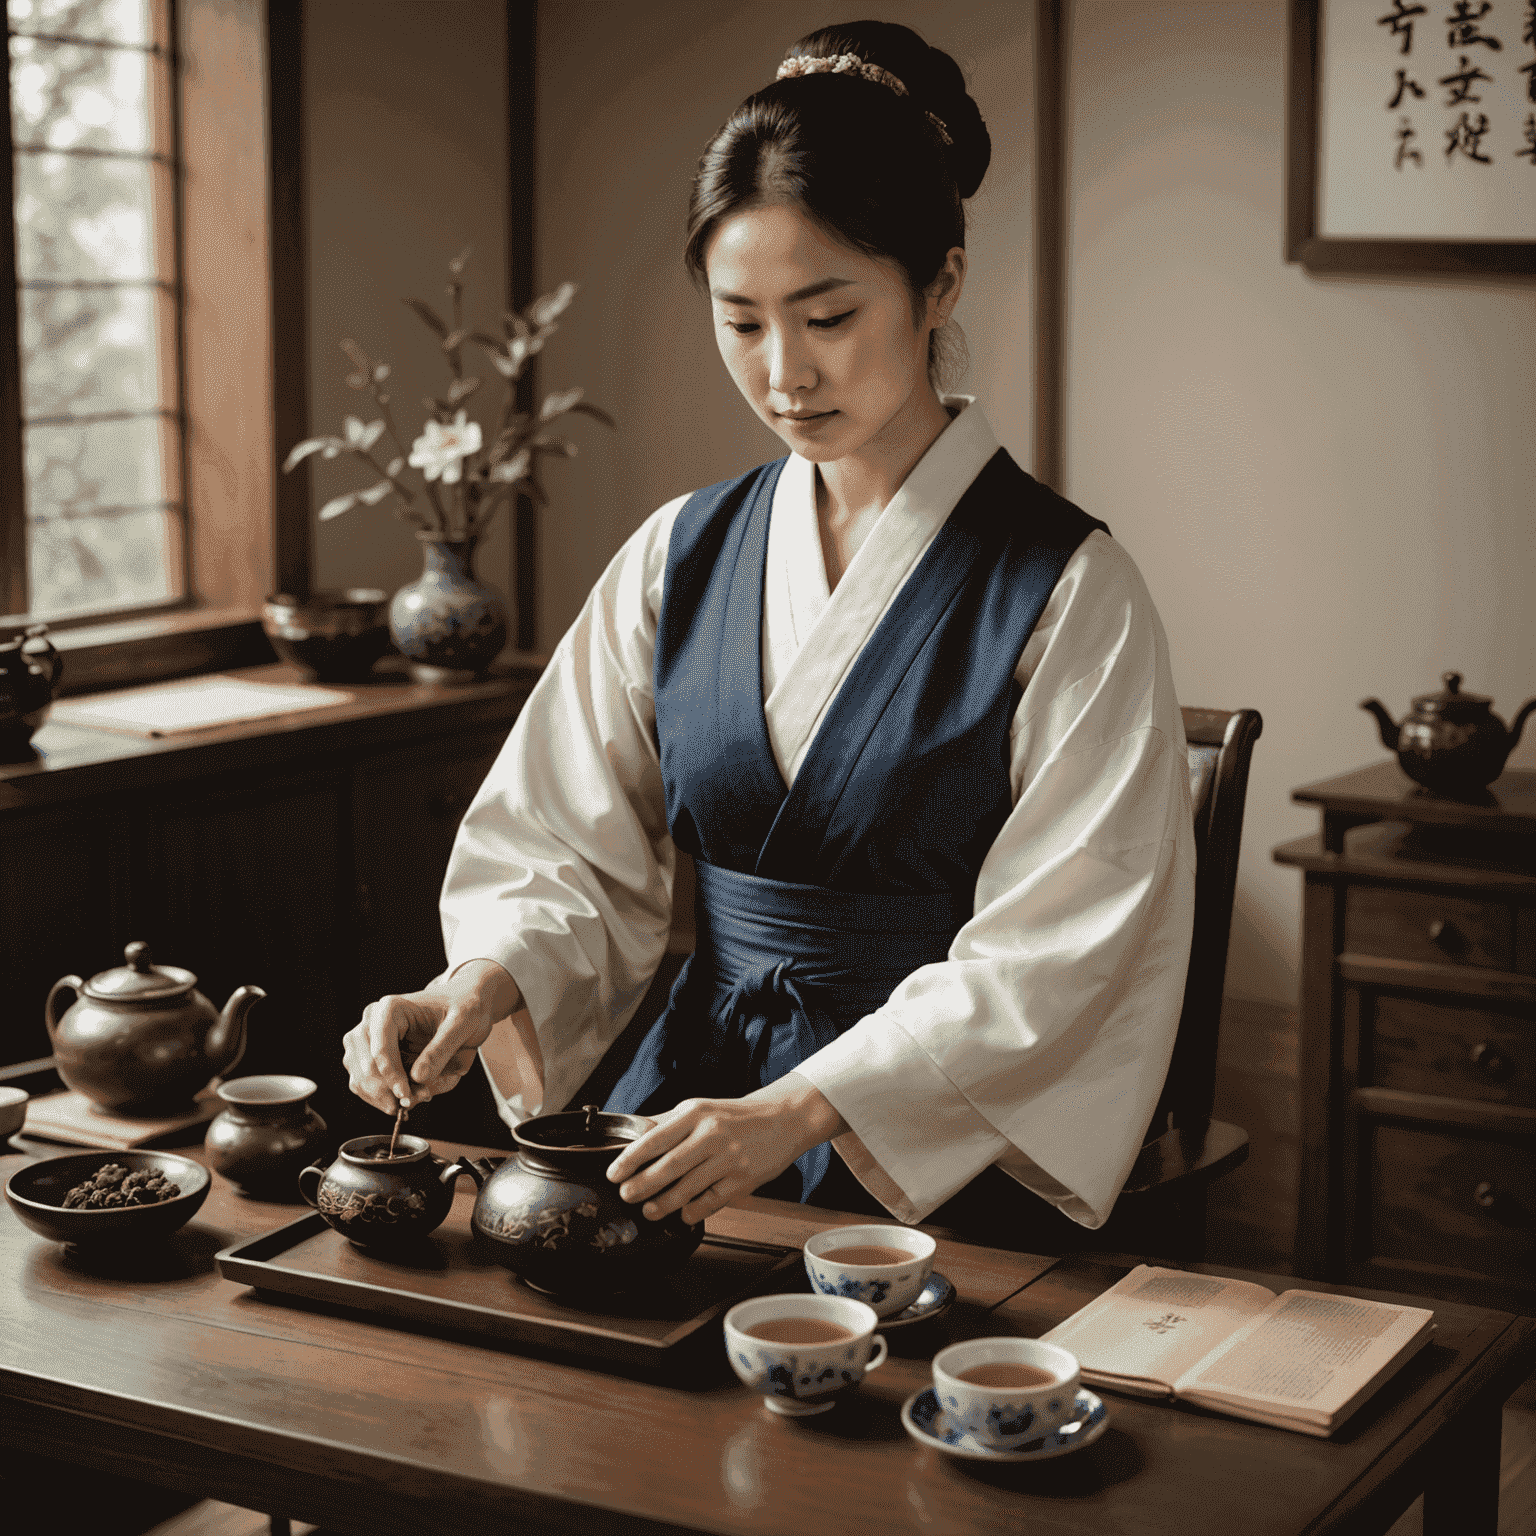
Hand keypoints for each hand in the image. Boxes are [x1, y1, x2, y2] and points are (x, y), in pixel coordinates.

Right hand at [342, 960, 519, 1113]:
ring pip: (362, 1080)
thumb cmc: (464, 1008)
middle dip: (389, 1091)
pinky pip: (369, 1085)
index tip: (407, 1096)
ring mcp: (369, 1041)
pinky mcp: (373, 1057)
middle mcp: (373, 1023)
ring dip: (386, 1097)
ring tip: (420, 1096)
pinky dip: (386, 1097)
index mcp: (390, 1009)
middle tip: (418, 1100)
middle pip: (366, 1067)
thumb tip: (416, 1078)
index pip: (380, 1049)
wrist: (467, 1005)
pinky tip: (412, 1095)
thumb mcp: (462, 1024)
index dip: (392, 1077)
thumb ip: (440, 1049)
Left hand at [605, 1073, 846, 1224]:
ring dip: (663, 1204)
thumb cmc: (735, 1115)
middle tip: (626, 1195)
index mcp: (696, 1113)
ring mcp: (729, 1157)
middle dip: (642, 1185)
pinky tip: (683, 1214)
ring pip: (688, 1188)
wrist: (783, 1118)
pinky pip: (712, 1200)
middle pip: (669, 1166)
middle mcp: (712, 1133)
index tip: (614, 1173)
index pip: (655, 1137)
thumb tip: (635, 1135)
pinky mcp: (744, 1179)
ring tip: (649, 1210)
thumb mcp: (700, 1108)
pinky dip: (693, 1210)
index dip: (630, 1159)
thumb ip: (668, 1123)